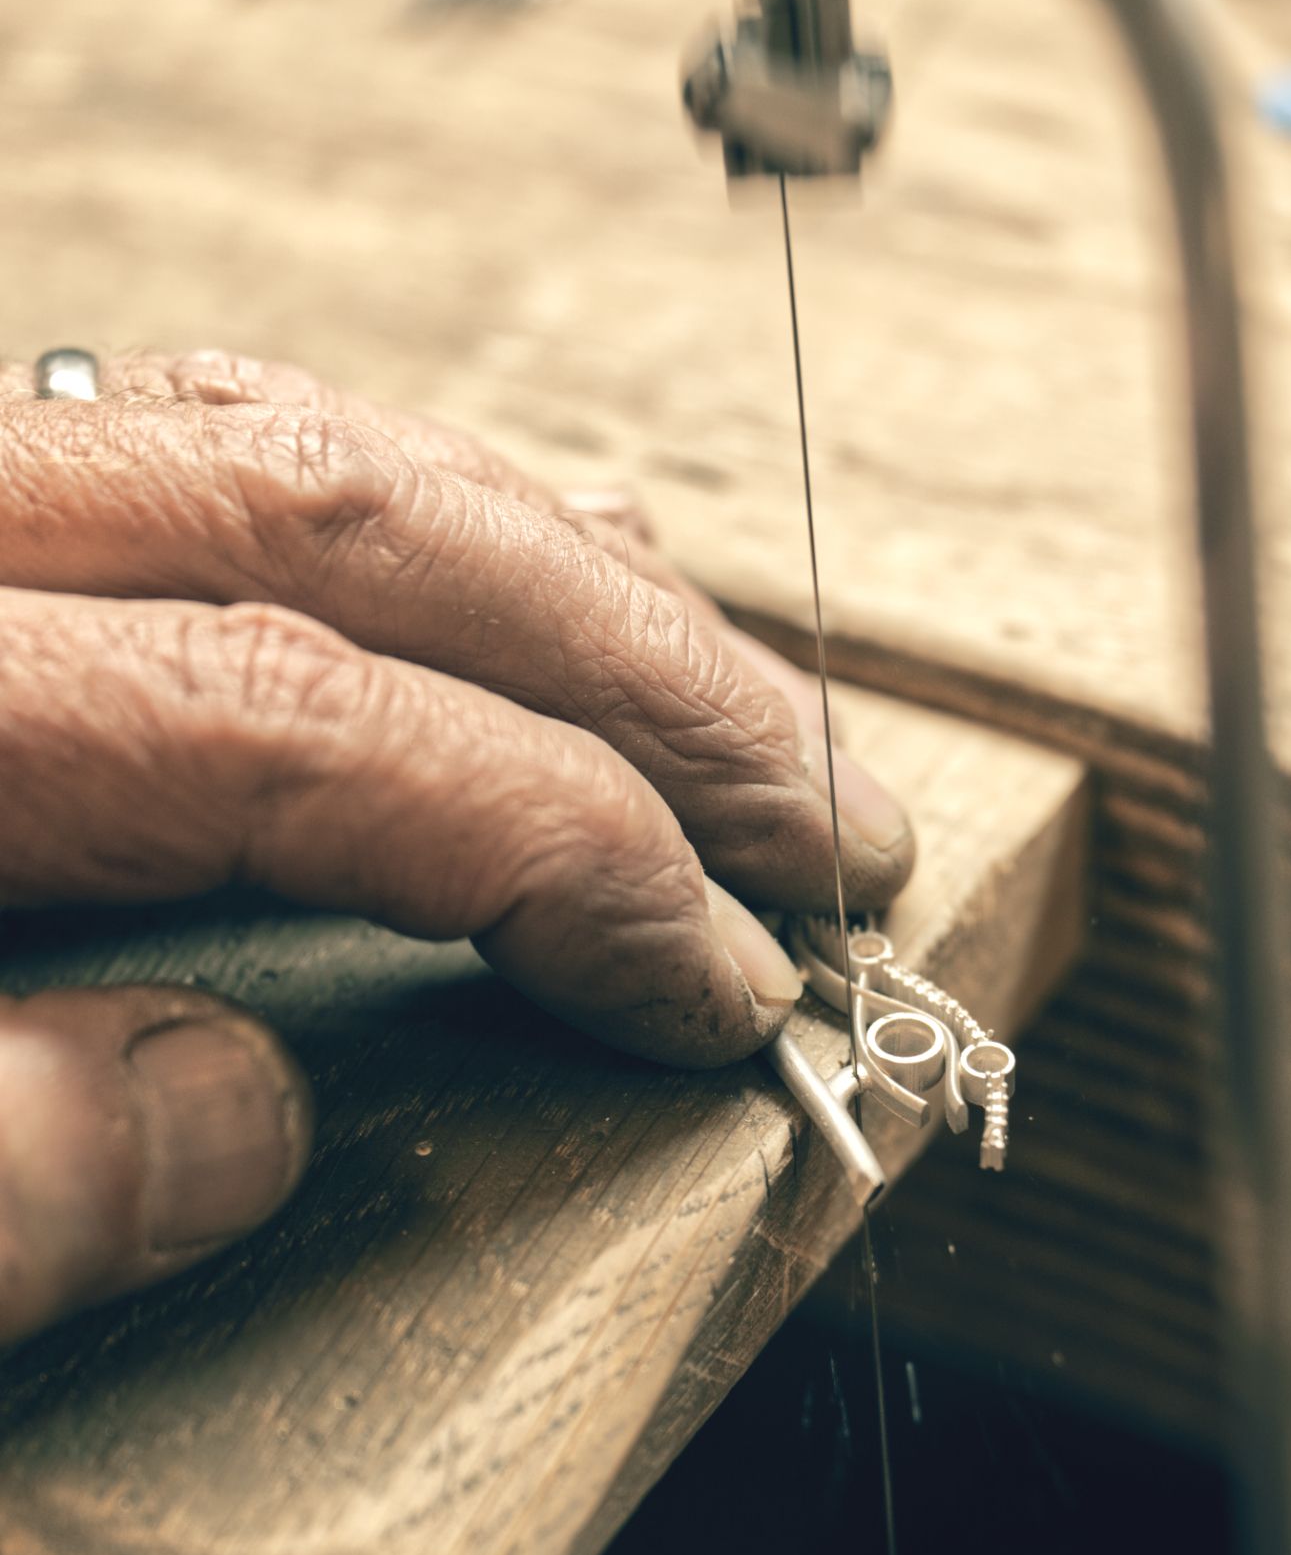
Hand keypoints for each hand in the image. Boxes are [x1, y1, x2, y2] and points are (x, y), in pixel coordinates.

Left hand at [0, 350, 911, 1344]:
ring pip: (288, 438)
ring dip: (553, 577)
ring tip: (732, 713)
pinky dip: (405, 520)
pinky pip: (202, 452)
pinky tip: (513, 598)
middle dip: (639, 673)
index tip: (712, 976)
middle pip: (339, 515)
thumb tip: (246, 1116)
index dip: (559, 841)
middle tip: (824, 818)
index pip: (296, 713)